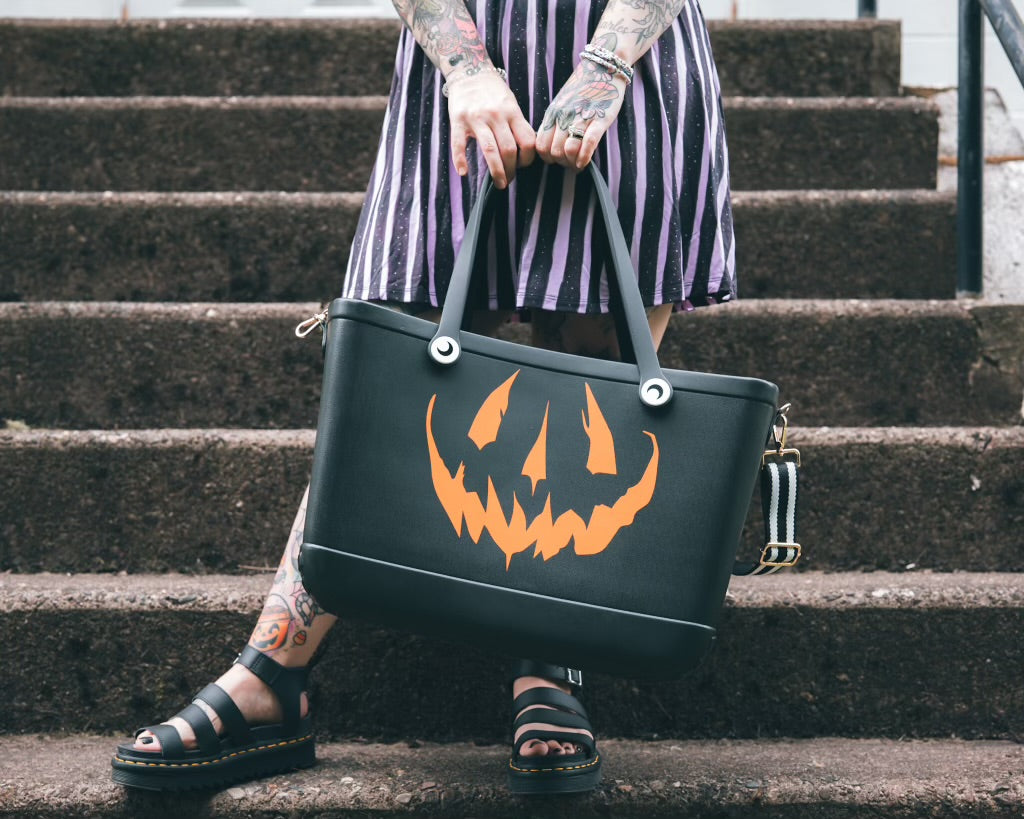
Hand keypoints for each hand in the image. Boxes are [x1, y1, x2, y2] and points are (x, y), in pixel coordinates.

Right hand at [447, 72, 536, 188]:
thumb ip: (517, 124)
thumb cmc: (492, 91)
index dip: (528, 159)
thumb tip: (526, 151)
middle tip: (509, 181)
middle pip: (509, 150)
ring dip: (497, 171)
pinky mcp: (458, 120)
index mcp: (511, 112)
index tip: (522, 166)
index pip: (527, 141)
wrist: (469, 70)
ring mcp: (477, 118)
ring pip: (490, 150)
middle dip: (512, 170)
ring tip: (499, 184)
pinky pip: (459, 143)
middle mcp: (496, 115)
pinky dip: (460, 160)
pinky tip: (463, 172)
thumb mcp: (510, 103)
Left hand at [536, 61, 627, 169]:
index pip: (540, 146)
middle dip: (562, 162)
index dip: (548, 158)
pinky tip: (584, 163)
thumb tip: (551, 147)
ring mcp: (581, 117)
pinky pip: (588, 143)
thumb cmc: (583, 88)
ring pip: (568, 150)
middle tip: (571, 162)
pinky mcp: (600, 119)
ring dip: (573, 162)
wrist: (604, 66)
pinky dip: (584, 158)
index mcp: (553, 113)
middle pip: (554, 152)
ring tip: (578, 162)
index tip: (558, 158)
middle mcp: (564, 116)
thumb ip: (554, 123)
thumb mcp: (561, 104)